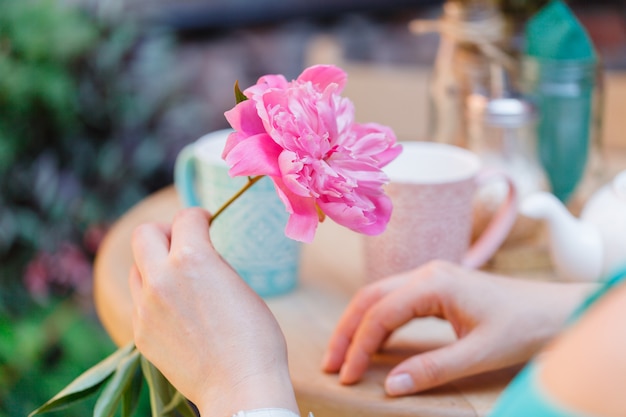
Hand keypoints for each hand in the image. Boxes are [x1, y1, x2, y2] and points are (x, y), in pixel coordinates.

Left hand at [128, 208, 297, 415]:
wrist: (239, 386)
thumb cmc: (255, 337)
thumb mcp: (238, 285)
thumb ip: (211, 263)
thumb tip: (199, 254)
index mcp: (192, 259)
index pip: (185, 218)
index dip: (199, 216)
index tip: (205, 223)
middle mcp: (161, 278)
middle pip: (144, 234)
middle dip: (165, 232)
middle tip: (182, 244)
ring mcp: (145, 308)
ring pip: (136, 268)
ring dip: (154, 265)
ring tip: (178, 280)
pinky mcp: (140, 333)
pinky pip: (139, 301)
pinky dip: (153, 296)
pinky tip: (176, 311)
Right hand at [322, 260, 594, 395]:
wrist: (557, 309)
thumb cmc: (525, 326)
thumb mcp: (480, 352)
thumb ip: (434, 368)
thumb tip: (391, 387)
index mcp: (434, 283)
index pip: (381, 314)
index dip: (360, 346)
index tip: (348, 376)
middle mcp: (426, 273)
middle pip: (370, 297)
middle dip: (347, 331)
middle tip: (331, 364)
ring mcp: (431, 277)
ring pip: (379, 296)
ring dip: (359, 324)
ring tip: (345, 355)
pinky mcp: (437, 287)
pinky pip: (396, 300)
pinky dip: (378, 321)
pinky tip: (375, 342)